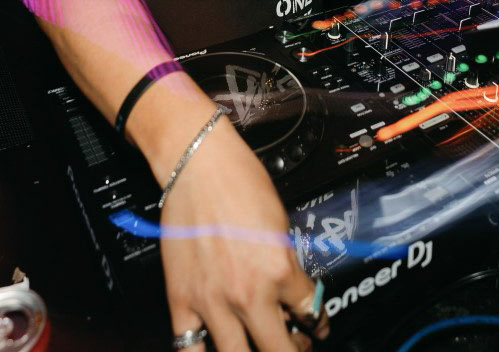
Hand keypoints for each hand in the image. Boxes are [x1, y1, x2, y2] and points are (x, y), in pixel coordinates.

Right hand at [160, 117, 326, 350]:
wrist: (198, 164)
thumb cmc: (239, 181)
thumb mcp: (280, 225)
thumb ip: (285, 264)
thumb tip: (290, 290)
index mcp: (279, 271)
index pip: (310, 313)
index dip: (317, 323)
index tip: (316, 326)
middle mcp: (248, 294)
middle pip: (278, 351)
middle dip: (293, 351)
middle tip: (296, 345)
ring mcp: (212, 302)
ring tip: (260, 348)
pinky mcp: (181, 300)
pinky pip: (188, 347)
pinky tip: (214, 350)